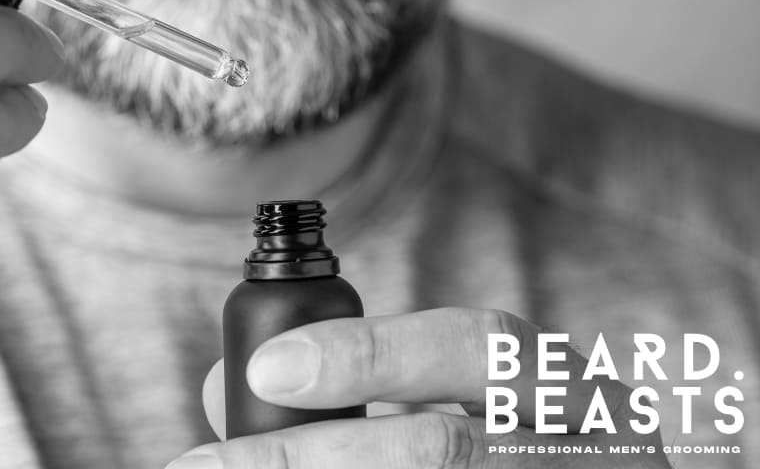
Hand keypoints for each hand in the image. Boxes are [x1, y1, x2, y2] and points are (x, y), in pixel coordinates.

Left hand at [174, 308, 670, 467]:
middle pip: (445, 448)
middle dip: (309, 456)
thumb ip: (371, 384)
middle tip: (211, 464)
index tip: (268, 367)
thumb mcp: (471, 405)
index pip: (479, 346)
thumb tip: (225, 389)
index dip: (370, 353)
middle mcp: (591, 453)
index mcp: (568, 390)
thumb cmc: (516, 456)